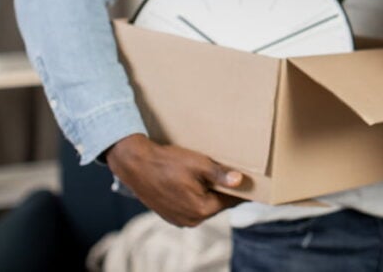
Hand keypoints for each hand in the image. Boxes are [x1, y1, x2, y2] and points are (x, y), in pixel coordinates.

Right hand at [106, 134, 245, 226]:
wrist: (135, 164)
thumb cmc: (167, 162)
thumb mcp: (198, 164)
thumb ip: (220, 175)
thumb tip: (240, 181)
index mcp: (201, 210)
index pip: (230, 200)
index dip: (239, 188)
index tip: (247, 177)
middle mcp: (190, 220)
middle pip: (217, 203)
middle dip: (222, 189)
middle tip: (227, 170)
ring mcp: (178, 219)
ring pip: (203, 205)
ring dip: (208, 192)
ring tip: (206, 173)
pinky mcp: (169, 215)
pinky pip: (190, 206)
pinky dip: (194, 195)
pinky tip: (192, 180)